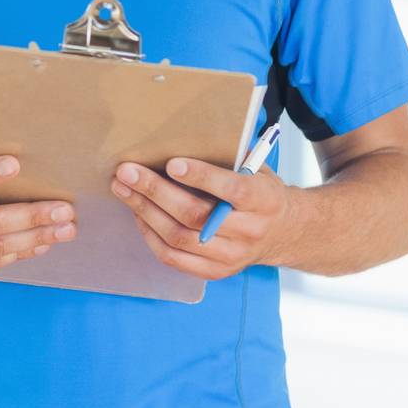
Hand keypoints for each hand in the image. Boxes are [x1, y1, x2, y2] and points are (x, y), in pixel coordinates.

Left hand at [111, 158, 292, 279]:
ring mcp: (233, 256)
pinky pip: (174, 258)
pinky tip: (138, 214)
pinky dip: (150, 235)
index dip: (201, 176)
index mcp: (264, 200)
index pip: (233, 190)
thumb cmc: (260, 190)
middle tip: (127, 172)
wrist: (285, 231)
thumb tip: (181, 136)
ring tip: (123, 189)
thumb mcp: (255, 168)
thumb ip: (227, 156)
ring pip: (180, 237)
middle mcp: (250, 231)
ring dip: (145, 211)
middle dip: (155, 191)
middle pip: (196, 216)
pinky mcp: (217, 271)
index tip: (171, 163)